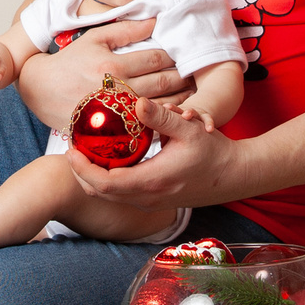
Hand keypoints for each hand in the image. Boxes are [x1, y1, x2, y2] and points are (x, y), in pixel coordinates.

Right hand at [18, 15, 183, 121]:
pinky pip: (147, 125)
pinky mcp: (113, 128)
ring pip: (160, 106)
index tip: (183, 53)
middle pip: (163, 83)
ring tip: (191, 91)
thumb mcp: (95, 38)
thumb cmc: (70, 61)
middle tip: (195, 73)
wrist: (42, 90)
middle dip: (183, 77)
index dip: (174, 55)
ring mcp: (116, 112)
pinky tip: (172, 112)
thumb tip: (156, 20)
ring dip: (180, 98)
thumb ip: (126, 29)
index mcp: (113, 65)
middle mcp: (117, 90)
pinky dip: (162, 118)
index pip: (157, 58)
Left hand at [63, 97, 240, 213]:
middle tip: (70, 149)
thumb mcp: (189, 129)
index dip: (82, 168)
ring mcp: (150, 201)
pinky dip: (106, 180)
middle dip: (81, 173)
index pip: (104, 183)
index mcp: (151, 181)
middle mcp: (147, 197)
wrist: (234, 176)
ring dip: (92, 177)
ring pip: (109, 196)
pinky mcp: (153, 200)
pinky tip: (105, 160)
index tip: (70, 150)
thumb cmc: (214, 152)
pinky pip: (120, 194)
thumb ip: (161, 117)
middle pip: (100, 193)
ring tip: (83, 153)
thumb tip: (137, 103)